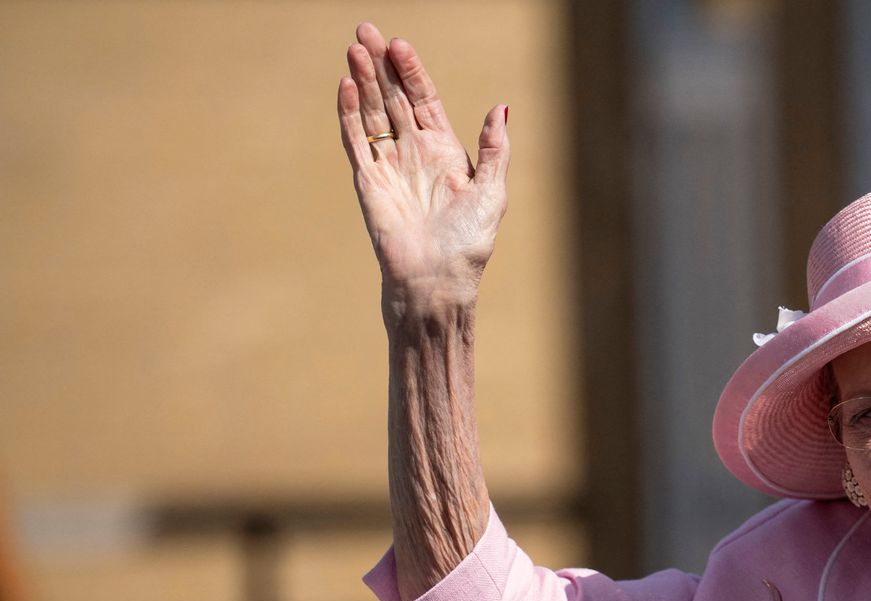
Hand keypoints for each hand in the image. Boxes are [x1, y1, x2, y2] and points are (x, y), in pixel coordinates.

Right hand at [335, 22, 507, 307]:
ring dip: (362, 81)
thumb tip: (501, 106)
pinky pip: (356, 141)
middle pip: (392, 98)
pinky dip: (348, 114)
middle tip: (365, 29)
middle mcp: (414, 153)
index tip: (400, 45)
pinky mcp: (368, 181)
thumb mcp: (492, 191)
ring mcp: (389, 165)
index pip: (424, 100)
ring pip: (371, 113)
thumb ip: (495, 148)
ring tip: (354, 48)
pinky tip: (346, 85)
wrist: (438, 279)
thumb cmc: (470, 242)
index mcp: (444, 151)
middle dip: (380, 64)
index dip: (412, 72)